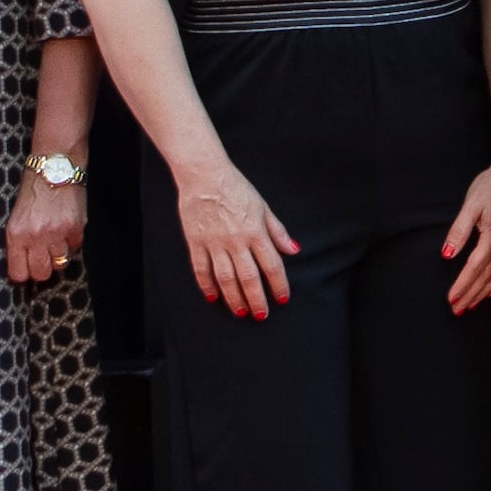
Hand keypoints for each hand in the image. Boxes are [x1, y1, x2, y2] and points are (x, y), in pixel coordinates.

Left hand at [6, 168, 88, 287]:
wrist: (54, 166)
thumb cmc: (33, 188)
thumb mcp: (16, 215)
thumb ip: (19, 240)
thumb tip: (25, 263)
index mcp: (16, 234)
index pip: (19, 273)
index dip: (23, 273)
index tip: (26, 268)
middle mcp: (36, 237)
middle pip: (41, 274)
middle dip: (42, 268)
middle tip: (42, 258)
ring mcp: (57, 233)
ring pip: (60, 264)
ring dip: (58, 254)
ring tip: (55, 240)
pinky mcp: (75, 228)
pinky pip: (74, 248)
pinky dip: (70, 242)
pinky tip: (65, 229)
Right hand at [173, 162, 296, 317]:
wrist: (204, 174)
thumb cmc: (236, 188)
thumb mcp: (263, 207)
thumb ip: (277, 231)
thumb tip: (294, 250)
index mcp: (256, 231)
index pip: (272, 265)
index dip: (279, 285)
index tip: (282, 299)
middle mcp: (236, 241)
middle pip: (249, 278)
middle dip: (257, 300)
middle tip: (261, 315)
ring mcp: (214, 243)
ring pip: (226, 278)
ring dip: (234, 298)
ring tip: (240, 312)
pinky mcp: (196, 242)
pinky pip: (201, 269)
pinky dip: (207, 285)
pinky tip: (213, 297)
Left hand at [438, 164, 490, 313]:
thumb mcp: (471, 203)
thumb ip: (460, 230)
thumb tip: (447, 254)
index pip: (474, 267)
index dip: (463, 285)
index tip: (453, 301)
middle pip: (487, 276)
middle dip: (472, 294)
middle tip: (460, 310)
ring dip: (485, 291)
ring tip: (473, 304)